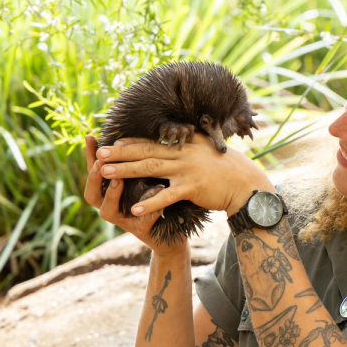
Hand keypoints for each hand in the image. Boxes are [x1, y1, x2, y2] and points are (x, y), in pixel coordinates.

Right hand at [83, 135, 185, 258]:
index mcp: (109, 193)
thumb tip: (127, 133)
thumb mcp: (143, 178)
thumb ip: (133, 162)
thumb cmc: (155, 200)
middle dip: (95, 178)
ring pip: (108, 212)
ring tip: (117, 181)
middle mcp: (111, 208)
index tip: (91, 136)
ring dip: (112, 195)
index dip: (90, 156)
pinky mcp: (142, 232)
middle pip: (92, 195)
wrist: (171, 232)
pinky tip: (154, 207)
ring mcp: (125, 222)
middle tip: (100, 164)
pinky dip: (147, 214)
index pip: (95, 172)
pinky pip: (142, 224)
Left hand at [93, 133, 273, 218]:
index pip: (153, 141)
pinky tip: (135, 209)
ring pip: (150, 169)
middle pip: (146, 152)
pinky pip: (166, 196)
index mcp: (186, 143)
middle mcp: (184, 153)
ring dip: (126, 171)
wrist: (246, 184)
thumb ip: (191, 144)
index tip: (112, 142)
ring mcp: (187, 169)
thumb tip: (179, 137)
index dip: (131, 142)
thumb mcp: (209, 149)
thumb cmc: (228, 168)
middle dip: (120, 153)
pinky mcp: (192, 187)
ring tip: (106, 174)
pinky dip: (150, 203)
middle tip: (99, 154)